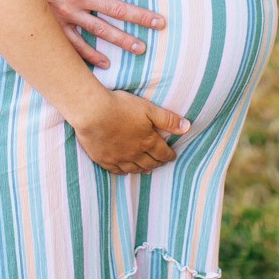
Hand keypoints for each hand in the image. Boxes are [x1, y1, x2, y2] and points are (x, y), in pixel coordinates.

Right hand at [18, 0, 165, 68]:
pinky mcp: (54, 28)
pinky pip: (75, 45)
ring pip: (101, 30)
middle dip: (141, 16)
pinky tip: (106, 63)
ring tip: (142, 47)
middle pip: (116, 8)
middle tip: (161, 23)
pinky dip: (91, 56)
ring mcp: (66, 15)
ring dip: (123, 39)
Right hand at [69, 90, 189, 174]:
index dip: (169, 155)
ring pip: (134, 169)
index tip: (172, 156)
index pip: (163, 153)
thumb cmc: (120, 106)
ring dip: (142, 169)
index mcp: (148, 141)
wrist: (92, 112)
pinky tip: (124, 171)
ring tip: (146, 169)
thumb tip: (187, 127)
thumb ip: (168, 119)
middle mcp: (135, 153)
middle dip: (157, 163)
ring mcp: (118, 158)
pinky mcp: (103, 159)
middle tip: (160, 163)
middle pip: (150, 163)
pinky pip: (116, 170)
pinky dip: (123, 172)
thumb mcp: (148, 108)